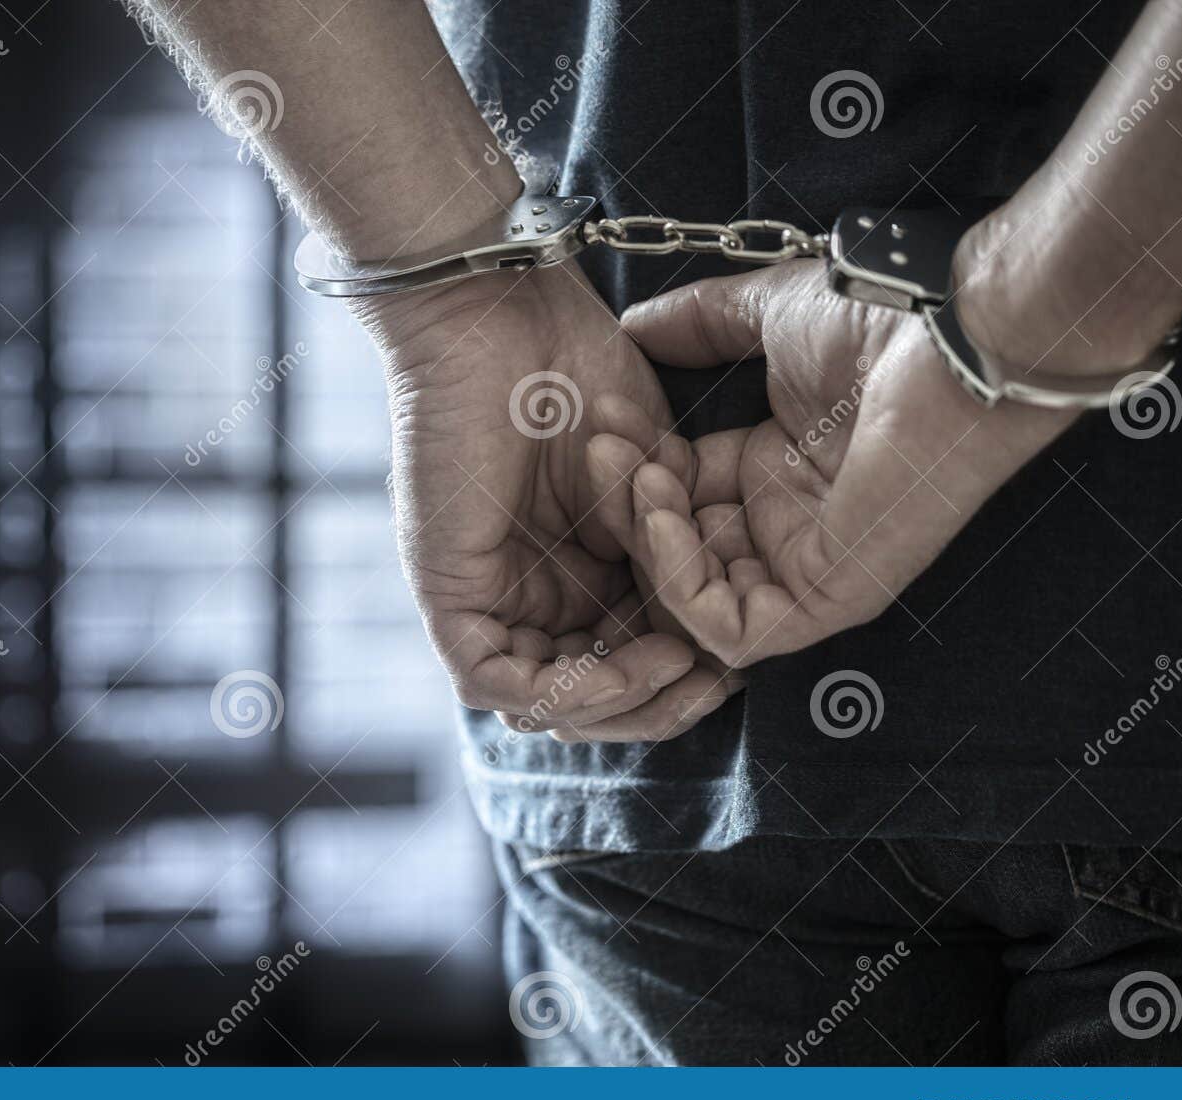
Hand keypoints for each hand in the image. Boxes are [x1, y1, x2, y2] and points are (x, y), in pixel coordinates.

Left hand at [350, 263, 742, 740]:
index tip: (735, 661)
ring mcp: (483, 595)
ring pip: (540, 700)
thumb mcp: (650, 480)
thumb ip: (670, 551)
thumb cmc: (576, 371)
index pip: (622, 659)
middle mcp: (527, 592)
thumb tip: (713, 633)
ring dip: (616, 700)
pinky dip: (560, 688)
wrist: (509, 314)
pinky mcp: (445, 591)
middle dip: (654, 703)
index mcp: (574, 569)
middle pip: (584, 696)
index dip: (679, 678)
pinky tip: (621, 662)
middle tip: (712, 681)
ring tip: (674, 662)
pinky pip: (491, 678)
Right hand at [604, 259, 1077, 667]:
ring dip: (646, 539)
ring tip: (640, 475)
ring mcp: (806, 567)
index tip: (602, 416)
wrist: (948, 339)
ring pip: (691, 596)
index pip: (676, 494)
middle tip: (602, 446)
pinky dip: (681, 584)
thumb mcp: (764, 316)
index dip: (631, 464)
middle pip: (673, 547)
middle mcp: (786, 525)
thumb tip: (631, 326)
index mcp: (775, 470)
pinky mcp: (827, 598)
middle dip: (624, 502)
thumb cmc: (879, 325)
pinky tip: (666, 513)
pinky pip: (732, 629)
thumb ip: (697, 323)